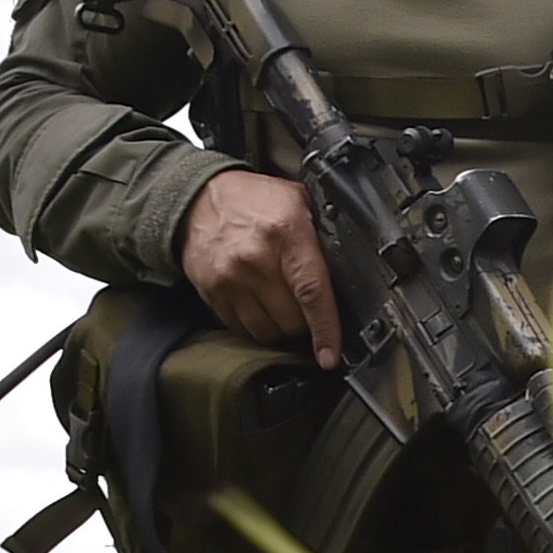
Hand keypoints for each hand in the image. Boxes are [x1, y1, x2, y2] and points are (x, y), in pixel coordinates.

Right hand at [180, 170, 342, 366]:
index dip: (325, 329)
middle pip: (291, 320)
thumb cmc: (253, 199)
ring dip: (280, 330)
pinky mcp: (212, 292)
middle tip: (308, 313)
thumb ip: (322, 233)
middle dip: (305, 324)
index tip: (330, 355)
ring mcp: (229, 279)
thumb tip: (354, 265)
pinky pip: (240, 328)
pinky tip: (261, 308)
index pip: (312, 292)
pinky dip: (256, 326)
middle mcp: (255, 259)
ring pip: (266, 331)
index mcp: (285, 234)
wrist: (199, 196)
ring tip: (284, 310)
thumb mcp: (296, 200)